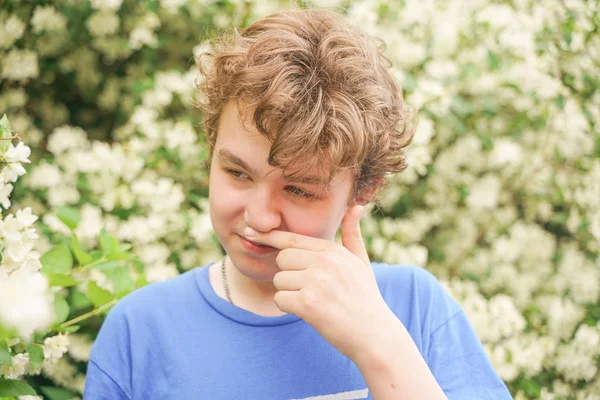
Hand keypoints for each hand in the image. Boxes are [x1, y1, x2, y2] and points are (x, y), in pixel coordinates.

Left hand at [244, 205, 399, 362]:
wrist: (374, 334)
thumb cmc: (365, 298)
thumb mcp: (361, 263)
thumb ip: (353, 235)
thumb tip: (356, 207)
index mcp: (333, 250)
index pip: (292, 239)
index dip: (269, 237)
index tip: (250, 232)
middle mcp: (324, 261)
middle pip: (282, 258)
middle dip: (288, 274)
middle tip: (308, 288)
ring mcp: (316, 281)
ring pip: (279, 279)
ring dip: (289, 293)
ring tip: (313, 301)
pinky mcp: (308, 303)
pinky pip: (280, 299)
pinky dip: (289, 307)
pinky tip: (309, 312)